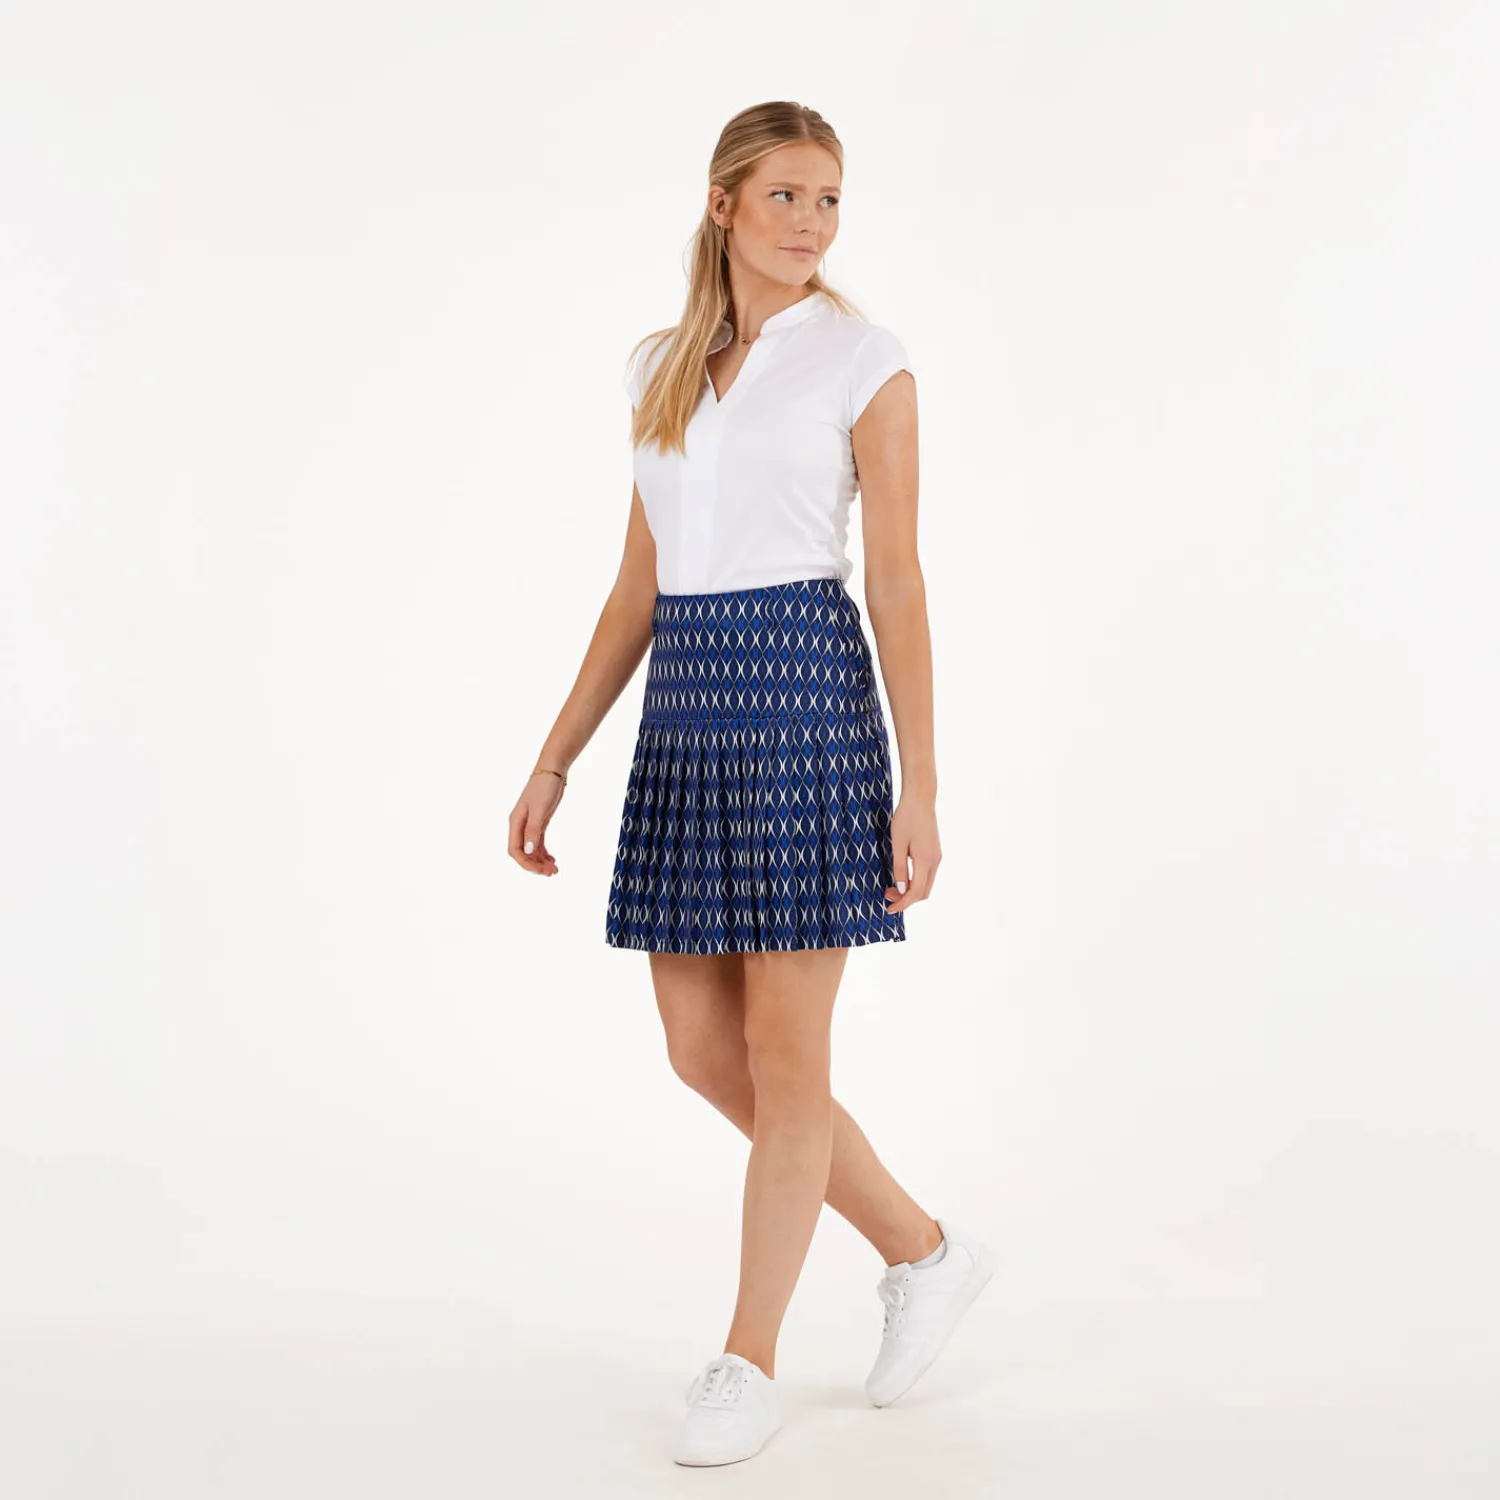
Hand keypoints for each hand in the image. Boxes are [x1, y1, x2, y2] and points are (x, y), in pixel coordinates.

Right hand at [509, 772, 563, 874]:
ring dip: (540, 860)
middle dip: (535, 864)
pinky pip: (538, 843)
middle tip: (551, 872)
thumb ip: (533, 830)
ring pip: (531, 849)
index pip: (515, 850)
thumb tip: (528, 851)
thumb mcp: (540, 809)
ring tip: (554, 869)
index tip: (539, 871)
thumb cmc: (544, 786)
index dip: (525, 863)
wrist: (552, 771)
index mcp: (516, 822)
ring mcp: (529, 824)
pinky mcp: (539, 822)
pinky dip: (543, 852)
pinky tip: (552, 859)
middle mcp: (520, 825)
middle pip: (523, 852)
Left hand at [884, 793, 939, 912]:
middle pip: (924, 892)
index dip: (902, 904)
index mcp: (925, 861)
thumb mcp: (897, 844)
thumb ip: (899, 868)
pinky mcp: (935, 852)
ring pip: (926, 884)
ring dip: (911, 890)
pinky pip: (927, 874)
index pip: (915, 892)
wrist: (921, 799)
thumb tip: (901, 890)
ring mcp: (937, 857)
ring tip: (892, 886)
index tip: (889, 909)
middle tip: (887, 895)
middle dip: (906, 899)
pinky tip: (902, 876)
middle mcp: (935, 861)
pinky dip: (915, 881)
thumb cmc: (906, 818)